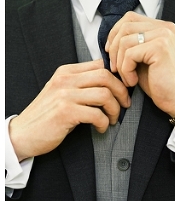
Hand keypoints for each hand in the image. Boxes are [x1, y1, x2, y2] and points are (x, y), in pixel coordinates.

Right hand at [9, 60, 130, 160]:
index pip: (101, 65)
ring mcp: (64, 95)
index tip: (123, 91)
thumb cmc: (48, 115)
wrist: (22, 134)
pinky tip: (101, 128)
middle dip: (122, 92)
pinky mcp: (65, 112)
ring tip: (113, 119)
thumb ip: (82, 83)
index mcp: (66, 72)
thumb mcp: (63, 92)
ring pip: (105, 95)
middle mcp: (64, 80)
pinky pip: (97, 114)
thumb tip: (113, 81)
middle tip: (125, 105)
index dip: (118, 78)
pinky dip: (105, 123)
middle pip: (106, 76)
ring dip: (115, 109)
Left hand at [105, 11, 174, 117]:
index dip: (114, 34)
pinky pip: (129, 54)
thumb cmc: (160, 82)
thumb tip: (109, 38)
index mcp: (163, 27)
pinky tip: (133, 81)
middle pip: (125, 27)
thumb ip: (133, 42)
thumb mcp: (144, 57)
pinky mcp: (160, 48)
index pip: (130, 18)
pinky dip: (125, 70)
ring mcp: (164, 36)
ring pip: (124, 41)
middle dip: (114, 49)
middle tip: (115, 68)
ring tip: (127, 78)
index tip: (110, 52)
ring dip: (119, 62)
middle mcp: (166, 28)